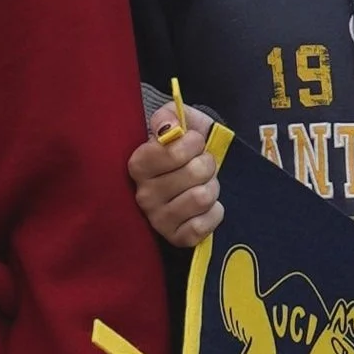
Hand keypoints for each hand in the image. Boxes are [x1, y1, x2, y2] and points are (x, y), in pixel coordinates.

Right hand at [128, 100, 222, 249]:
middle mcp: (143, 194)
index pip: (171, 152)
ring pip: (201, 198)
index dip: (192, 143)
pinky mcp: (176, 238)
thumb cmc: (187, 150)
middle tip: (202, 166)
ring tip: (205, 185)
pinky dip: (214, 212)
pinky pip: (204, 224)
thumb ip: (171, 115)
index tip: (195, 142)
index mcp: (139, 165)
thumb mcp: (181, 123)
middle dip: (207, 165)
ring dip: (212, 187)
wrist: (200, 175)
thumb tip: (168, 127)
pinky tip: (206, 207)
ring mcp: (158, 219)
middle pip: (194, 173)